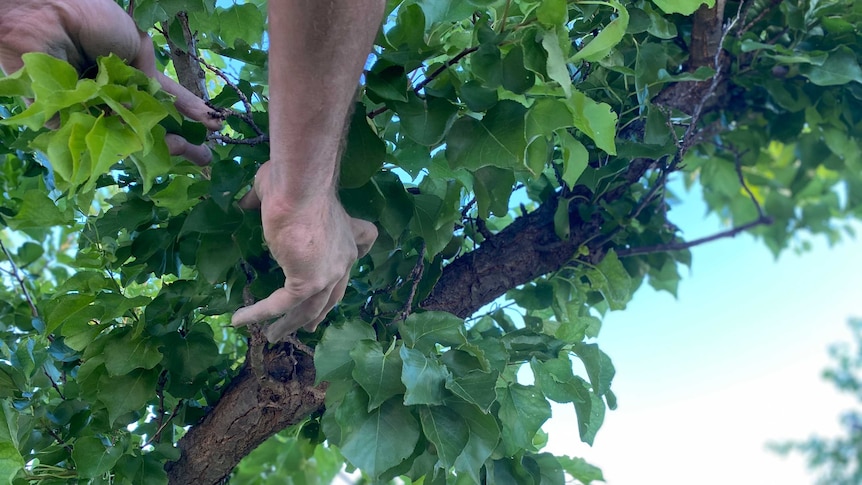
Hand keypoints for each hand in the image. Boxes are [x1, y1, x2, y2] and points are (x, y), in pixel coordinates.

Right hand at [231, 161, 377, 341]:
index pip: (356, 252)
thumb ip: (267, 201)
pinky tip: (240, 319)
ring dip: (290, 324)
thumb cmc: (292, 183)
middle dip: (320, 312)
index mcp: (345, 234)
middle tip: (311, 325)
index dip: (347, 265)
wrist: (298, 189)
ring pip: (309, 308)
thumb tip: (246, 202)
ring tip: (274, 336)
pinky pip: (280, 305)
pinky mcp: (307, 283)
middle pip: (333, 293)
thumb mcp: (281, 191)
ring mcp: (327, 274)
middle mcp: (343, 258)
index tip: (338, 276)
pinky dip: (259, 313)